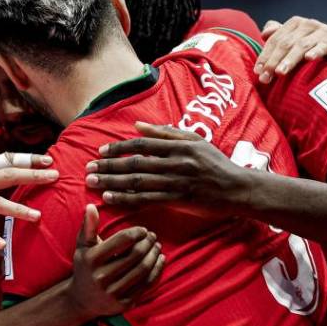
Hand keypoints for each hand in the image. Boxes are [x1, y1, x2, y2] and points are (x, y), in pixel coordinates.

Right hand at [68, 204, 163, 318]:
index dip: (136, 233)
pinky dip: (156, 270)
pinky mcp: (124, 303)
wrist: (81, 300)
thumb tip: (91, 206)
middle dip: (147, 243)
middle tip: (153, 236)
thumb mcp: (82, 247)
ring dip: (154, 255)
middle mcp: (102, 277)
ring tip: (157, 245)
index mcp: (92, 259)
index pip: (122, 241)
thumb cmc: (85, 267)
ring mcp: (113, 292)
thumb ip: (88, 226)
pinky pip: (146, 284)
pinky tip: (160, 260)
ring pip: (142, 270)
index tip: (142, 230)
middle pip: (135, 255)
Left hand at [84, 122, 250, 216]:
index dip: (119, 148)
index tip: (101, 152)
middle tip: (88, 169)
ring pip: (138, 182)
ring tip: (92, 183)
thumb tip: (137, 125)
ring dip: (112, 183)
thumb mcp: (195, 140)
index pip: (141, 144)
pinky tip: (111, 199)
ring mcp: (177, 182)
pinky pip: (148, 199)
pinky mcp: (179, 200)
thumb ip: (166, 132)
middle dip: (108, 167)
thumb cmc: (215, 163)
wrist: (238, 188)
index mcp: (179, 145)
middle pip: (135, 163)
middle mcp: (176, 162)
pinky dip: (127, 199)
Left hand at [254, 16, 326, 82]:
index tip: (257, 71)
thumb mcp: (297, 39)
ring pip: (301, 46)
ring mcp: (321, 31)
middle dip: (273, 61)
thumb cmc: (315, 45)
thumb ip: (280, 35)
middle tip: (265, 77)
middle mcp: (306, 25)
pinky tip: (309, 59)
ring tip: (280, 72)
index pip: (275, 40)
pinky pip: (324, 46)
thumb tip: (264, 33)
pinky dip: (316, 51)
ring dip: (290, 60)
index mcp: (294, 24)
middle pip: (285, 43)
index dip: (265, 55)